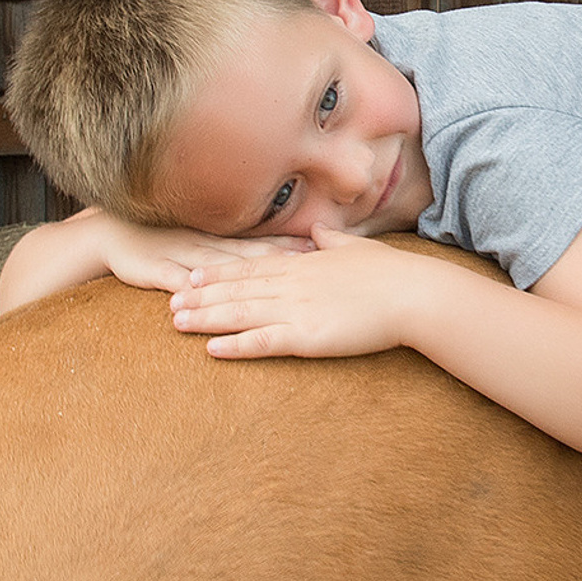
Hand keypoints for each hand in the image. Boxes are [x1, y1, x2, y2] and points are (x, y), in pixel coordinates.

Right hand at [98, 214, 309, 296]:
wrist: (112, 233)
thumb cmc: (163, 241)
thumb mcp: (203, 242)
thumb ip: (238, 250)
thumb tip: (281, 257)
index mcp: (220, 240)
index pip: (262, 243)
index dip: (290, 247)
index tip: (320, 252)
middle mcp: (206, 244)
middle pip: (247, 255)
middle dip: (276, 261)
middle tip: (306, 269)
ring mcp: (181, 255)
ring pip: (214, 268)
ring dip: (239, 277)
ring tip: (265, 286)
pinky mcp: (155, 269)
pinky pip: (172, 281)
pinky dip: (185, 290)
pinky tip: (198, 300)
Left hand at [169, 224, 434, 358]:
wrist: (413, 293)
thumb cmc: (392, 272)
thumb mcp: (357, 248)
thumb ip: (333, 241)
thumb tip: (322, 231)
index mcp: (303, 264)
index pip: (250, 268)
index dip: (217, 272)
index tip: (191, 273)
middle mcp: (292, 284)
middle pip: (236, 289)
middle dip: (200, 294)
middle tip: (168, 299)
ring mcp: (297, 309)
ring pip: (240, 313)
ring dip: (206, 318)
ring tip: (176, 322)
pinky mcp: (307, 336)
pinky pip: (262, 341)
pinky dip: (235, 345)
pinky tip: (211, 349)